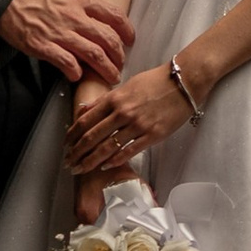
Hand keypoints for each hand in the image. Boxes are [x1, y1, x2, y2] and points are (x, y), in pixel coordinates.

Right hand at [0, 0, 132, 86]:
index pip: (113, 15)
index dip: (126, 29)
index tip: (130, 39)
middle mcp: (74, 17)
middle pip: (107, 39)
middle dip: (119, 55)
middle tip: (121, 65)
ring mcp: (59, 32)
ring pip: (93, 54)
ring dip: (105, 68)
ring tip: (110, 78)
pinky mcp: (42, 46)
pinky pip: (66, 63)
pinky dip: (75, 72)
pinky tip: (77, 77)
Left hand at [68, 64, 196, 179]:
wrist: (184, 81)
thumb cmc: (156, 81)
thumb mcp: (126, 85)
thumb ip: (104, 99)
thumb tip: (83, 109)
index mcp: (115, 98)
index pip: (86, 119)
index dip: (73, 134)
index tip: (66, 144)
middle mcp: (123, 112)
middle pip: (93, 136)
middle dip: (77, 152)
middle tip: (68, 163)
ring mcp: (137, 125)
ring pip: (108, 147)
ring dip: (91, 160)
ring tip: (81, 169)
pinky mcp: (152, 135)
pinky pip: (130, 151)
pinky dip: (115, 160)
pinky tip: (105, 167)